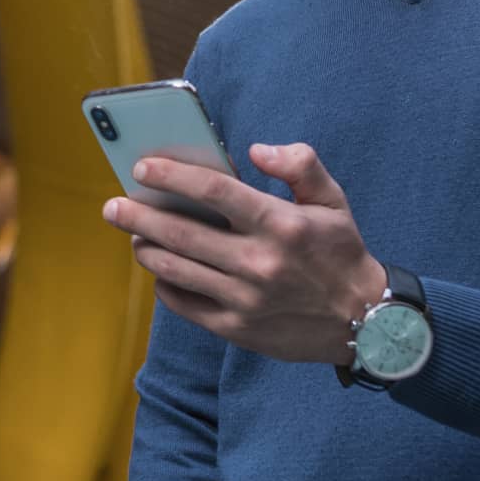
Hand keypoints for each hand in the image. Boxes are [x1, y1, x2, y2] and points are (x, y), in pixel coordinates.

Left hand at [100, 143, 387, 363]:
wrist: (366, 323)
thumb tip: (255, 150)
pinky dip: (166, 285)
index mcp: (281, 224)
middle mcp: (259, 263)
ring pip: (176, 269)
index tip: (141, 167)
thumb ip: (300, 164)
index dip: (172, 175)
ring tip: (133, 235)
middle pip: (181, 232)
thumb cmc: (342, 254)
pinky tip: (160, 269)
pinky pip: (185, 304)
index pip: (215, 190)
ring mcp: (245, 299)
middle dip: (138, 215)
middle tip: (113, 205)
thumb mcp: (332, 201)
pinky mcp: (237, 329)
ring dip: (146, 249)